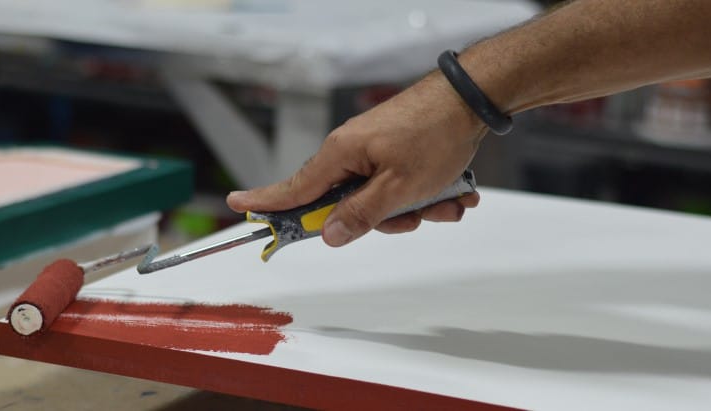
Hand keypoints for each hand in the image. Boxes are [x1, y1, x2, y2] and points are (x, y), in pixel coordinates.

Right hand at [227, 72, 484, 246]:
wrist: (472, 100)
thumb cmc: (434, 134)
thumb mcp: (398, 188)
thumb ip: (361, 215)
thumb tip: (328, 235)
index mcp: (341, 155)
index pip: (294, 186)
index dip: (267, 201)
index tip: (238, 206)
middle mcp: (353, 152)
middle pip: (349, 204)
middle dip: (387, 218)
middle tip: (414, 215)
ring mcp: (376, 151)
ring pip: (383, 199)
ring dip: (418, 208)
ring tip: (447, 199)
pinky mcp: (398, 151)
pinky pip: (403, 186)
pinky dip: (429, 194)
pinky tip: (455, 190)